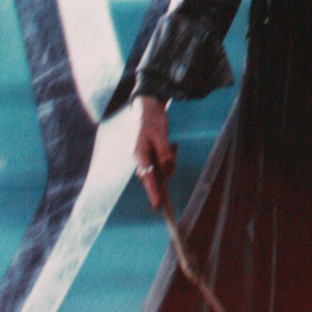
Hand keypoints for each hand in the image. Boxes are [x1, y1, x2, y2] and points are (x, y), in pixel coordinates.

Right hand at [133, 95, 175, 209]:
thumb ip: (164, 151)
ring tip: (171, 144)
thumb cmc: (151, 120)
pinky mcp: (152, 154)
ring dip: (168, 162)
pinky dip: (169, 156)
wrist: (147, 107)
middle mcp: (141, 158)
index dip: (153, 191)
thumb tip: (168, 169)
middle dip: (162, 184)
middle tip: (167, 198)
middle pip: (153, 177)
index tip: (158, 204)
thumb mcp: (160, 134)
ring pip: (160, 169)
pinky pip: (163, 161)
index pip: (147, 176)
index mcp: (139, 153)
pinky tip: (172, 144)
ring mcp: (146, 157)